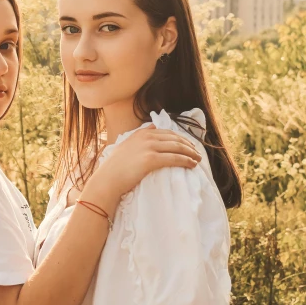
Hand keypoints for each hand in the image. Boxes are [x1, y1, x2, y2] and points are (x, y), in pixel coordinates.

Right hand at [86, 126, 200, 210]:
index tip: (189, 145)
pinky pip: (174, 158)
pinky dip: (186, 161)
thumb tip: (153, 125)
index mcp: (142, 132)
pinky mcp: (151, 159)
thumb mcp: (127, 144)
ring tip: (198, 159)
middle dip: (189, 145)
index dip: (181, 138)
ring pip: (177, 147)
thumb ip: (140, 135)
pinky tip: (192, 164)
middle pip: (175, 138)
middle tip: (198, 152)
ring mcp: (149, 147)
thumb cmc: (116, 167)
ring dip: (191, 153)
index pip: (167, 132)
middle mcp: (146, 136)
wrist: (108, 179)